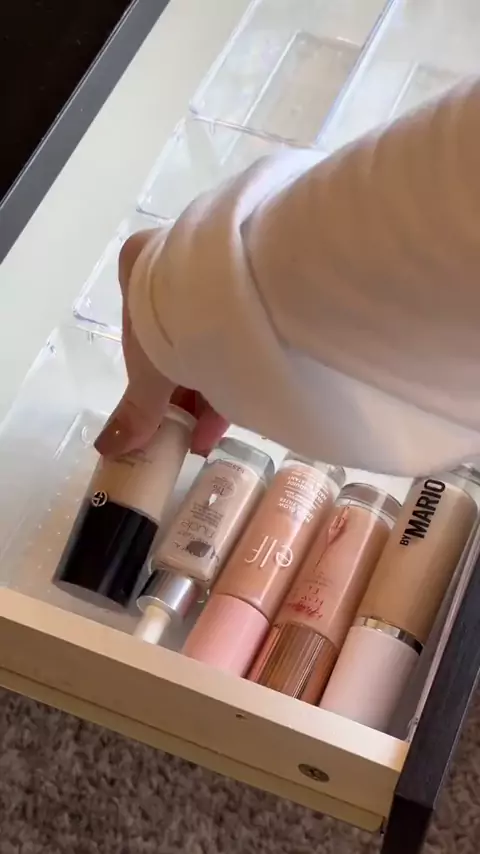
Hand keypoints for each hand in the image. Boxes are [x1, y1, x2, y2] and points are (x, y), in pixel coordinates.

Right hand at [94, 229, 228, 457]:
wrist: (237, 284)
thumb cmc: (172, 322)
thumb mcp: (149, 371)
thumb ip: (137, 408)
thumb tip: (107, 446)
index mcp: (138, 266)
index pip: (137, 334)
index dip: (149, 382)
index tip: (159, 416)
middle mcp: (175, 262)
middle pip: (175, 341)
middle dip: (182, 394)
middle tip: (187, 434)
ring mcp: (216, 271)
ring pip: (209, 339)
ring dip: (209, 390)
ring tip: (209, 437)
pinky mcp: (254, 287)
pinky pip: (239, 336)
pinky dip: (234, 374)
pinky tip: (235, 412)